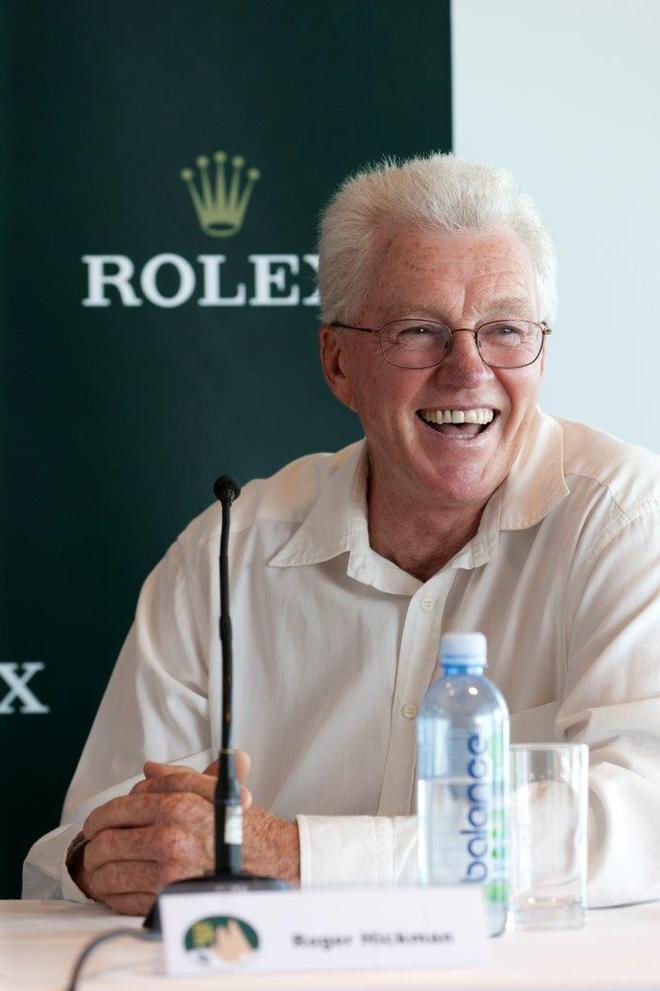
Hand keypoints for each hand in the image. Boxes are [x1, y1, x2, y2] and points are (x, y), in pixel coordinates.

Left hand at [75, 751, 250, 915]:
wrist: (266, 860)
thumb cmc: (237, 824)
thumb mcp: (211, 788)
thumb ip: (175, 777)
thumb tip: (147, 769)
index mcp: (175, 807)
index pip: (116, 811)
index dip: (98, 818)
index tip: (95, 824)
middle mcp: (167, 839)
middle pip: (104, 844)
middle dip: (92, 846)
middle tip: (93, 846)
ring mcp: (165, 874)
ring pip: (107, 874)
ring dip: (96, 873)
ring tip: (99, 869)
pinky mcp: (166, 901)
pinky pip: (121, 901)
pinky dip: (110, 895)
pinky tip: (115, 888)